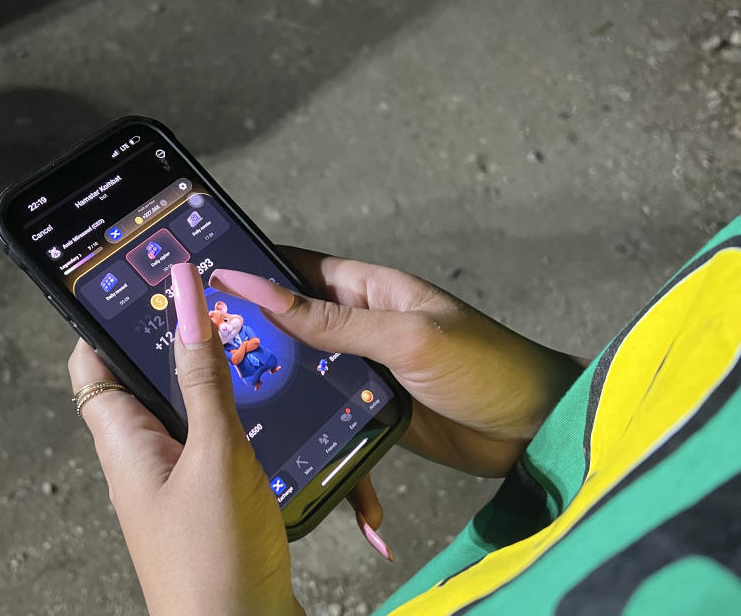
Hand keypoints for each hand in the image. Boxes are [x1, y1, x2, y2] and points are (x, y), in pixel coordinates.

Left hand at [68, 263, 302, 615]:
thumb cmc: (214, 559)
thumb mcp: (215, 453)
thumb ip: (203, 377)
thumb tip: (187, 298)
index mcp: (124, 442)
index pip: (91, 364)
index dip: (103, 318)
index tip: (134, 279)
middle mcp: (142, 458)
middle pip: (141, 381)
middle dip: (171, 340)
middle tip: (209, 301)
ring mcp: (174, 481)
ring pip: (183, 410)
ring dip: (210, 378)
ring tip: (248, 343)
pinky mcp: (208, 499)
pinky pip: (212, 441)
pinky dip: (234, 416)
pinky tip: (269, 406)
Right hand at [208, 249, 582, 550]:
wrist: (537, 430)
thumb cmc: (485, 367)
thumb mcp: (405, 336)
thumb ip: (333, 320)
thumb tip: (259, 290)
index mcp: (371, 291)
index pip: (298, 270)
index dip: (253, 274)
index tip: (203, 286)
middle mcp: (364, 327)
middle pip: (294, 328)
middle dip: (255, 344)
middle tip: (205, 362)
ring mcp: (369, 373)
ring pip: (308, 379)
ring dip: (282, 398)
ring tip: (238, 417)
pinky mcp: (377, 415)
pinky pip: (335, 423)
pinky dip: (323, 445)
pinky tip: (310, 470)